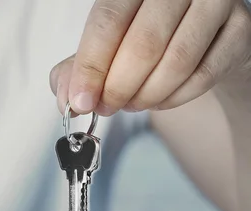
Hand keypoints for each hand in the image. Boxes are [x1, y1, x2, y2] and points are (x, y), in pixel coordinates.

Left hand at [50, 0, 250, 115]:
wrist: (201, 39)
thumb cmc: (148, 39)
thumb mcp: (106, 48)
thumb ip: (79, 69)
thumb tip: (68, 98)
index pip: (107, 22)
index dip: (90, 67)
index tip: (81, 102)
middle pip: (143, 45)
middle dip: (118, 88)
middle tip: (106, 107)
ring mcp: (215, 4)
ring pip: (176, 63)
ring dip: (146, 96)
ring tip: (131, 104)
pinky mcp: (239, 30)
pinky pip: (203, 76)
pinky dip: (174, 98)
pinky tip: (159, 100)